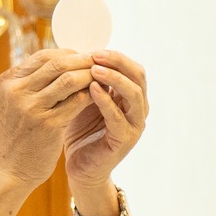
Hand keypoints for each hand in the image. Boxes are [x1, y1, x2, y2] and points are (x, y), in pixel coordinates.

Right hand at [0, 49, 95, 190]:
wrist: (8, 171)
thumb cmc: (17, 136)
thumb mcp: (15, 103)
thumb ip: (32, 83)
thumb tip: (65, 62)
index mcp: (8, 81)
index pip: (43, 56)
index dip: (69, 54)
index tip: (84, 59)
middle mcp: (17, 91)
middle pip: (58, 63)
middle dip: (83, 60)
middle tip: (100, 64)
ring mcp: (31, 108)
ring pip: (69, 79)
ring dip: (89, 76)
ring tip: (103, 79)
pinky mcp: (48, 125)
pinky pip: (77, 101)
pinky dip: (91, 95)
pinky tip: (99, 97)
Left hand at [64, 51, 148, 200]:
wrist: (80, 167)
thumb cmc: (80, 130)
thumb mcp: (83, 98)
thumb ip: (87, 79)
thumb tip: (77, 50)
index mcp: (131, 97)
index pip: (132, 68)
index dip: (116, 56)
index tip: (94, 48)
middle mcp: (138, 109)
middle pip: (138, 76)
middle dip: (118, 62)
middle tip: (96, 54)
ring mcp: (134, 125)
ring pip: (134, 94)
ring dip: (114, 78)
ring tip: (94, 69)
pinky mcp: (125, 140)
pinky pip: (118, 117)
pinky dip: (106, 101)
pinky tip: (91, 90)